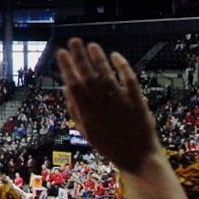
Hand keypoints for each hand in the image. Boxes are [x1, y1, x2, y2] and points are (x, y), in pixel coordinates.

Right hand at [56, 39, 161, 174]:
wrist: (137, 158)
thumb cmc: (109, 146)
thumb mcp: (86, 132)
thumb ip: (75, 111)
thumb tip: (65, 89)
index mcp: (88, 113)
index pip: (74, 85)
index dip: (67, 68)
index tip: (61, 53)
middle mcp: (102, 106)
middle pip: (89, 77)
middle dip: (80, 58)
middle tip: (74, 41)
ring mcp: (121, 103)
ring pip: (106, 76)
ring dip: (98, 59)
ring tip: (91, 44)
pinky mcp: (137, 102)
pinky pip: (129, 81)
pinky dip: (122, 67)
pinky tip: (115, 55)